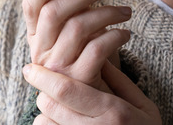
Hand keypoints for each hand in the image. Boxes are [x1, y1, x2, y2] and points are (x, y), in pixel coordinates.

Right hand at [22, 0, 131, 89]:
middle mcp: (41, 52)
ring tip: (126, 11)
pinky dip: (115, 36)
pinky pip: (97, 49)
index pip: (31, 4)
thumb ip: (70, 9)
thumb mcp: (72, 34)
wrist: (92, 104)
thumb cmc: (85, 59)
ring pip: (78, 27)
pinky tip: (126, 34)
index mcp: (36, 35)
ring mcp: (58, 68)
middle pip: (54, 12)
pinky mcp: (79, 80)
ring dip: (107, 12)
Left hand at [23, 60, 161, 123]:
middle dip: (44, 92)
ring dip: (45, 112)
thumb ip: (118, 80)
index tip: (30, 68)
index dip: (43, 77)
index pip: (67, 90)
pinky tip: (60, 123)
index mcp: (113, 112)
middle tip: (50, 86)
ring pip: (44, 123)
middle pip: (50, 105)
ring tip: (58, 107)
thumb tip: (98, 55)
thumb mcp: (142, 104)